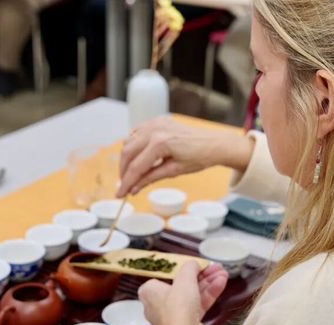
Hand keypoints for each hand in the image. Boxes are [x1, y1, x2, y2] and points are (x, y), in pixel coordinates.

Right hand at [117, 116, 253, 196]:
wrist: (213, 144)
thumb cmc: (199, 158)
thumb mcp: (174, 171)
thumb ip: (150, 178)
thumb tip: (134, 188)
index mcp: (161, 143)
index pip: (137, 167)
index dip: (126, 182)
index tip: (120, 194)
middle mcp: (155, 130)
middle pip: (128, 153)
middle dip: (123, 171)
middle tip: (124, 186)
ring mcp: (155, 123)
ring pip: (128, 141)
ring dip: (127, 158)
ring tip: (131, 174)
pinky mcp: (157, 121)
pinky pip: (136, 133)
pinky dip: (133, 145)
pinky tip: (136, 157)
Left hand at [138, 262, 228, 324]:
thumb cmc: (177, 307)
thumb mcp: (184, 280)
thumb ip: (190, 268)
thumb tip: (194, 264)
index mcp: (150, 292)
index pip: (166, 276)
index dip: (182, 270)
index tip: (195, 265)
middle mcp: (159, 304)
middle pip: (183, 285)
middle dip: (201, 275)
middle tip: (214, 268)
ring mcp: (174, 314)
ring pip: (193, 295)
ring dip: (208, 283)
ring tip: (223, 273)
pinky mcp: (187, 323)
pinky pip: (198, 305)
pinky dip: (209, 294)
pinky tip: (221, 283)